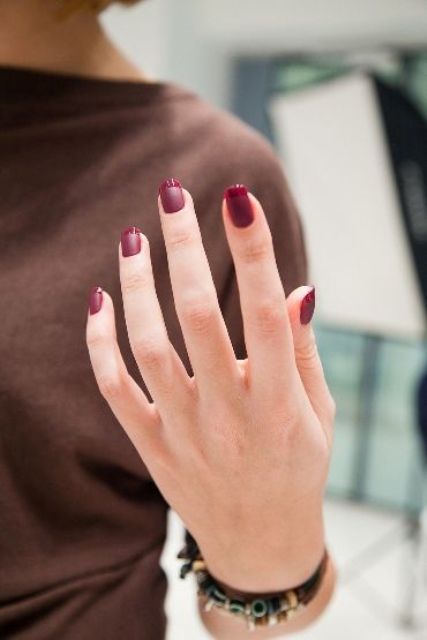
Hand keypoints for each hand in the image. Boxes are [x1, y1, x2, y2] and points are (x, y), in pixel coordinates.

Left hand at [86, 179, 334, 593]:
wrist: (259, 541)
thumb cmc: (297, 468)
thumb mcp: (319, 413)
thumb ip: (303, 351)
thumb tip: (296, 288)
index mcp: (279, 401)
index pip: (264, 311)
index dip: (252, 251)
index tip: (237, 198)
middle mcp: (228, 413)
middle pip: (197, 316)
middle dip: (184, 247)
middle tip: (173, 195)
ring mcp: (184, 432)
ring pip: (148, 346)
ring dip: (136, 287)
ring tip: (133, 238)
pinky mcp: (152, 446)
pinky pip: (114, 389)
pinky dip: (100, 343)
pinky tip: (100, 301)